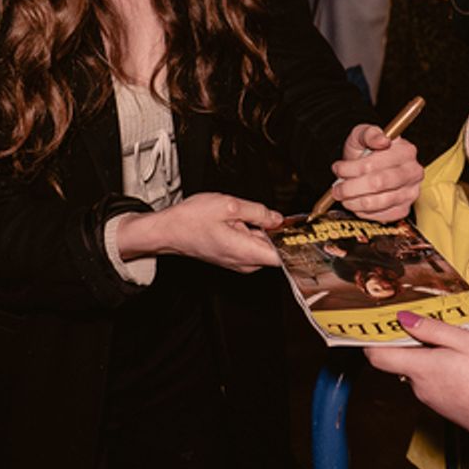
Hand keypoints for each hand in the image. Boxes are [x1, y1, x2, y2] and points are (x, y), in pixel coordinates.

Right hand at [114, 192, 281, 273]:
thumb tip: (277, 218)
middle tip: (259, 212)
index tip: (301, 230)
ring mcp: (238, 262)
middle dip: (273, 230)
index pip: (284, 257)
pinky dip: (249, 233)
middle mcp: (245, 263)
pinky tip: (235, 221)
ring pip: (261, 245)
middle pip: (274, 248)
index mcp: (247, 252)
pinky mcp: (232, 258)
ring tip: (239, 216)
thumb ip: (258, 212)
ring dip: (259, 230)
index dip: (294, 243)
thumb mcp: (228, 205)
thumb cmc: (191, 220)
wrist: (168, 231)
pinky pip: (250, 246)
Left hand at [330, 125, 421, 221]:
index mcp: (405, 150)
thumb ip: (369, 133)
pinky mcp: (404, 208)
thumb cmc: (367, 151)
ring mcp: (411, 192)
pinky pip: (381, 215)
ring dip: (354, 201)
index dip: (351, 168)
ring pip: (378, 202)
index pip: (374, 164)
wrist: (372, 168)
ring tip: (343, 196)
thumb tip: (382, 139)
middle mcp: (412, 172)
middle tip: (337, 188)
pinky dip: (364, 212)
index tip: (338, 168)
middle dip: (351, 188)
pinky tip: (357, 202)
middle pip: (377, 184)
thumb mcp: (363, 135)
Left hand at [367, 311, 468, 438]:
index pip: (377, 356)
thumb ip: (432, 329)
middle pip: (400, 360)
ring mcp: (432, 400)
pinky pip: (433, 384)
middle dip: (411, 342)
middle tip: (432, 325)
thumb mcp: (466, 340)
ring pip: (419, 372)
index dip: (372, 339)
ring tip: (455, 345)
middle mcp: (421, 387)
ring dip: (430, 356)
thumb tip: (404, 319)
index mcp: (421, 368)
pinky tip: (463, 364)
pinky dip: (441, 371)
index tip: (377, 323)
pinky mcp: (445, 408)